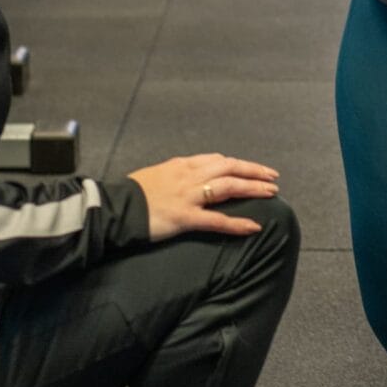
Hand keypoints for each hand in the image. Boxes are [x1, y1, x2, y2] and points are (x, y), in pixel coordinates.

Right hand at [128, 152, 279, 241]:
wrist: (113, 207)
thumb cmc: (132, 193)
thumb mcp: (157, 174)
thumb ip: (176, 174)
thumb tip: (190, 178)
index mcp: (182, 165)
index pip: (218, 159)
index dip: (239, 164)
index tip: (253, 168)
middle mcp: (189, 175)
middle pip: (230, 167)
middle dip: (254, 171)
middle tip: (273, 178)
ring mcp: (189, 195)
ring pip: (229, 187)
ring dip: (253, 188)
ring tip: (271, 193)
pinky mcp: (185, 217)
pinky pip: (217, 220)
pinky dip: (238, 222)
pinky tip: (253, 226)